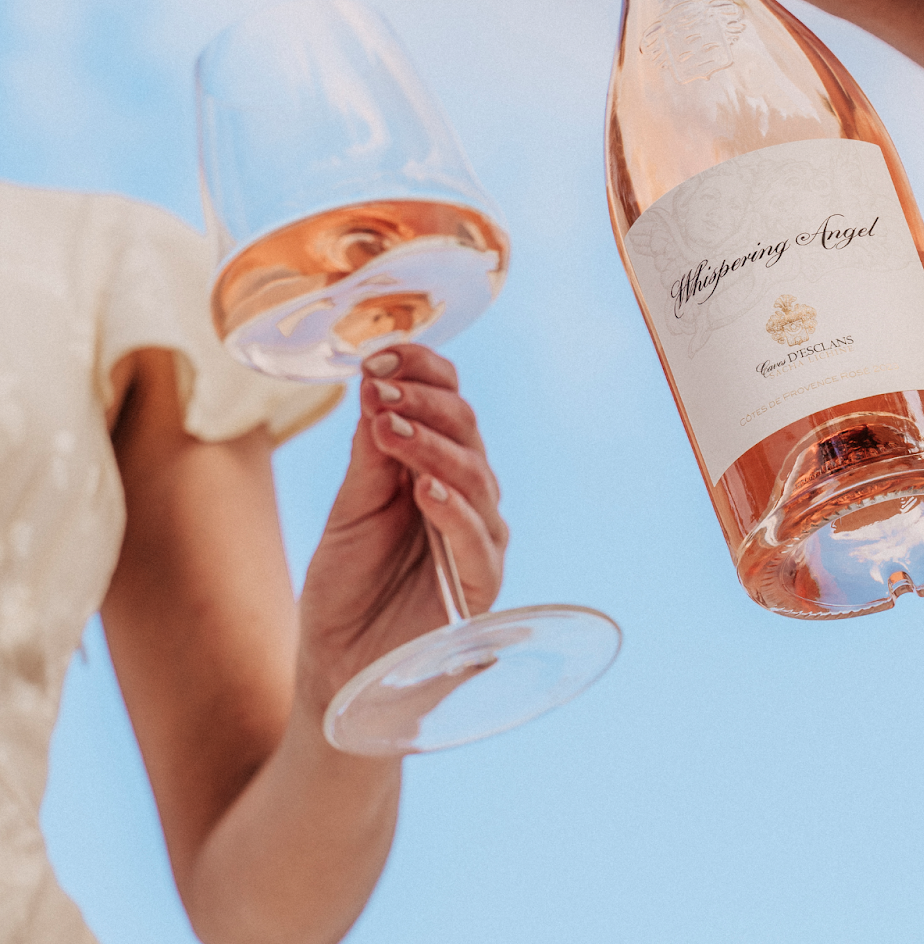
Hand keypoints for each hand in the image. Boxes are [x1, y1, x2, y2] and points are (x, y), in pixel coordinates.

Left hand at [296, 345, 507, 715]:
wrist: (337, 673)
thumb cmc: (345, 590)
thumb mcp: (349, 509)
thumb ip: (370, 455)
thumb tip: (377, 383)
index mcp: (436, 468)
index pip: (449, 402)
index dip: (423, 372)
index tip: (381, 354)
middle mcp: (467, 496)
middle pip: (467, 430)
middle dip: (424, 401)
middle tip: (383, 385)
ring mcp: (478, 540)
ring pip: (475, 476)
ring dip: (432, 445)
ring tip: (389, 428)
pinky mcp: (481, 588)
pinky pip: (479, 541)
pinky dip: (454, 509)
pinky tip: (424, 489)